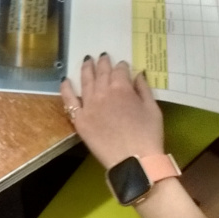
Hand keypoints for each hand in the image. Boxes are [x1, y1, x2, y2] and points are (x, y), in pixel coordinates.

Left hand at [61, 54, 164, 168]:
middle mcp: (103, 92)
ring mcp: (89, 105)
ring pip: (85, 81)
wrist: (133, 161)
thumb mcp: (153, 109)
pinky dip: (66, 88)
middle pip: (101, 72)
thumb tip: (138, 74)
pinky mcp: (79, 119)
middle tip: (102, 56)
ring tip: (86, 61)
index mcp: (122, 88)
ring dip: (86, 69)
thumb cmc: (148, 136)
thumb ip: (144, 89)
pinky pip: (69, 100)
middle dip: (103, 63)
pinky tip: (65, 80)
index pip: (120, 71)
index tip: (122, 66)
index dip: (122, 66)